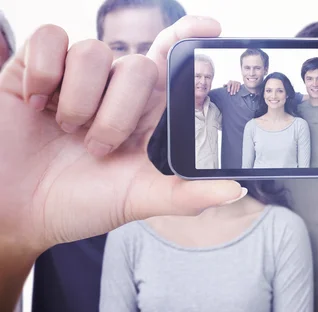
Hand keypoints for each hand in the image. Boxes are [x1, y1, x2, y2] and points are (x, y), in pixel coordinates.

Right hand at [0, 16, 244, 254]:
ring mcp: (72, 78)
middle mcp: (111, 90)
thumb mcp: (137, 200)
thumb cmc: (79, 205)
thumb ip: (185, 195)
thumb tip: (234, 189)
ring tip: (65, 131)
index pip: (170, 62)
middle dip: (118, 113)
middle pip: (137, 65)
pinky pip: (50, 40)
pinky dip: (46, 71)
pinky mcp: (31, 70)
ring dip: (82, 100)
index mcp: (142, 113)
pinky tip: (36, 103)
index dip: (188, 39)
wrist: (17, 215)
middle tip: (96, 147)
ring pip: (94, 52)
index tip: (212, 30)